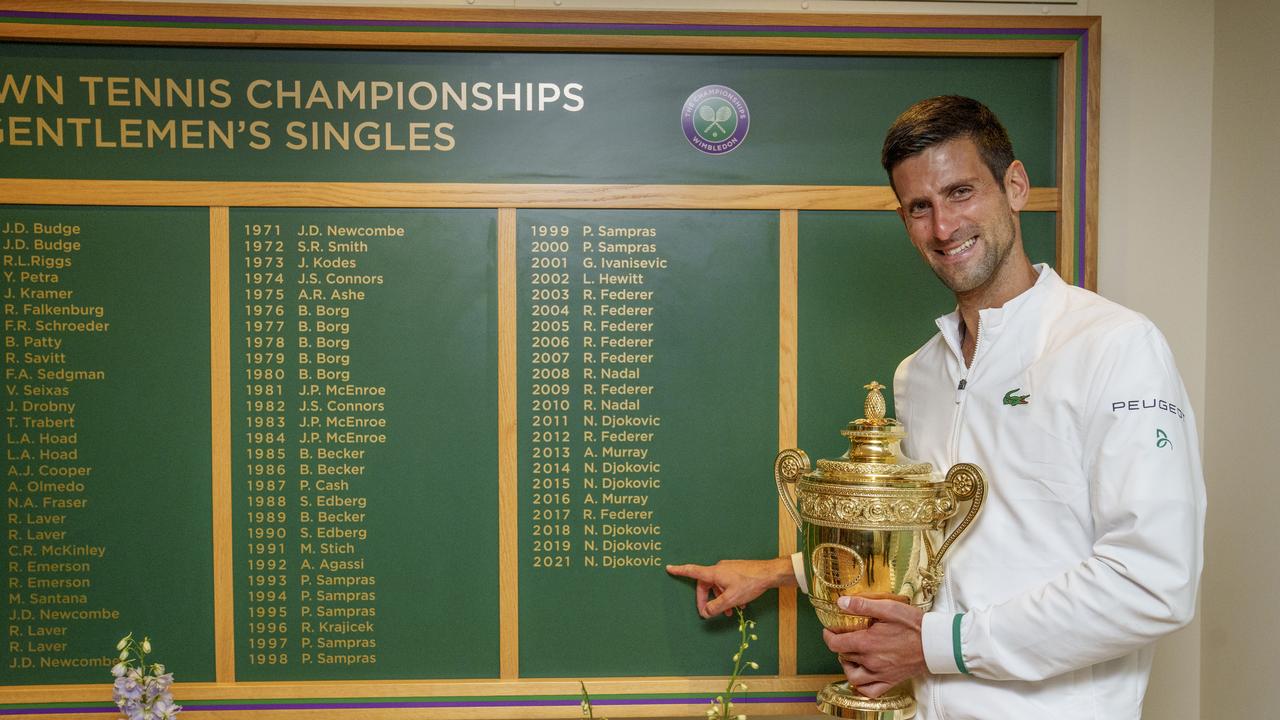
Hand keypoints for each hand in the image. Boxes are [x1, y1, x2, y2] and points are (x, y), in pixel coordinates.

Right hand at [666, 557, 794, 618]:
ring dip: (721, 600)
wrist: (769, 574)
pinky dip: (729, 595)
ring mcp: (728, 569)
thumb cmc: (749, 583)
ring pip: (718, 586)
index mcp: (714, 573)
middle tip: (709, 613)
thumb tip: (706, 612)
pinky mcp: (737, 571)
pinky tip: (739, 605)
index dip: (680, 571)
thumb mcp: (730, 599)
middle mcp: (719, 568)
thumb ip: (716, 607)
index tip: (669, 568)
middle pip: (706, 585)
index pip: (693, 571)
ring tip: (730, 612)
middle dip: (707, 600)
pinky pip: (727, 584)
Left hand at [823, 595, 926, 697]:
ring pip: (853, 677)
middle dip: (840, 647)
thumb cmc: (914, 624)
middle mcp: (870, 661)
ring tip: (852, 656)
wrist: (936, 643)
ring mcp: (880, 673)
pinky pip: (870, 691)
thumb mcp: (888, 608)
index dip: (828, 636)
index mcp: (866, 642)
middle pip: (844, 657)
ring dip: (848, 666)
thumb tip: (841, 602)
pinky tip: (863, 675)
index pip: (835, 644)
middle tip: (844, 637)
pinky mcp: (891, 681)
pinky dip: (862, 686)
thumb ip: (862, 606)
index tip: (829, 630)